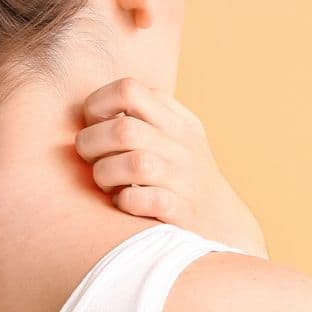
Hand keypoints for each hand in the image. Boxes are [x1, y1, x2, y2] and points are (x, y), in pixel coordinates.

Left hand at [75, 77, 267, 258]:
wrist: (223, 222)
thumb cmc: (180, 176)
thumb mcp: (173, 136)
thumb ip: (142, 115)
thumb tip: (89, 108)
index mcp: (176, 120)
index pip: (129, 89)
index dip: (97, 105)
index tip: (93, 124)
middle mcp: (182, 145)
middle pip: (124, 130)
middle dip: (90, 144)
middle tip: (90, 158)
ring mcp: (183, 178)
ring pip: (134, 164)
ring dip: (104, 174)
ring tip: (106, 183)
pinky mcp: (180, 211)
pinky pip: (140, 200)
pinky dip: (123, 202)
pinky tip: (122, 203)